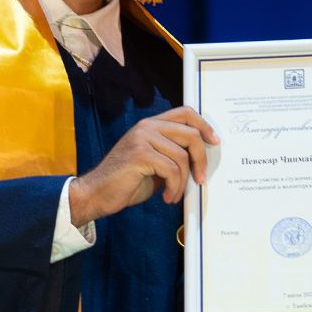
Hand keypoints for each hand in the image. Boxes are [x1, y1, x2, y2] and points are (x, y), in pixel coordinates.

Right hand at [68, 106, 217, 224]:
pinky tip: (167, 197)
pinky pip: (172, 170)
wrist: (97, 193)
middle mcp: (146, 127)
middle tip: (200, 178)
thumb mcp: (154, 164)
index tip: (214, 142)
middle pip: (190, 133)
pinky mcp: (140, 154)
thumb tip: (199, 159)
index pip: (185, 113)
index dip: (204, 125)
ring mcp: (142, 138)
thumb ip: (172, 155)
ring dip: (183, 182)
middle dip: (201, 159)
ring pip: (182, 156)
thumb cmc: (126, 181)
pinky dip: (174, 188)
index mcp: (150, 125)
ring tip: (174, 194)